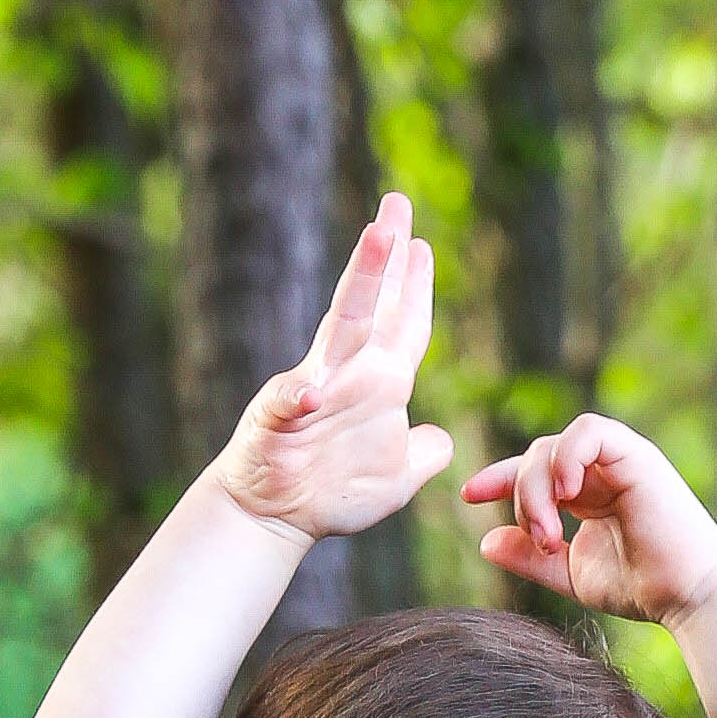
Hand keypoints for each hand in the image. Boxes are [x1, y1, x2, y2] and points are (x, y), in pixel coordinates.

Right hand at [216, 197, 454, 534]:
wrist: (277, 515)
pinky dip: (299, 395)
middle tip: (397, 202)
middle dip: (388, 254)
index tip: (422, 243)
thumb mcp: (398, 477)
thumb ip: (424, 451)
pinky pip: (293, 401)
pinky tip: (309, 392)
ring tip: (376, 236)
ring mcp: (319, 390)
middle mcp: (353, 375)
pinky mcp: (284, 418)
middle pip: (377, 304)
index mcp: (383, 385)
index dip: (416, 286)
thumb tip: (439, 436)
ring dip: (362, 280)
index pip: (407, 325)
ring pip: (344, 327)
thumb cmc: (335, 494)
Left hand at [461, 412, 716, 626]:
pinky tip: (566, 494)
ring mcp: (620, 460)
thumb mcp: (571, 574)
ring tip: (550, 530)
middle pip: (537, 456)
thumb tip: (485, 542)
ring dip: (539, 486)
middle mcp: (602, 471)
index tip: (469, 495)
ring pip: (555, 445)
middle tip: (538, 539)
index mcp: (589, 493)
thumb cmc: (643, 589)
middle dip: (521, 494)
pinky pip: (588, 431)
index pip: (534, 471)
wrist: (690, 596)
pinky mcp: (636, 455)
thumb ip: (531, 558)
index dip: (498, 478)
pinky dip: (568, 457)